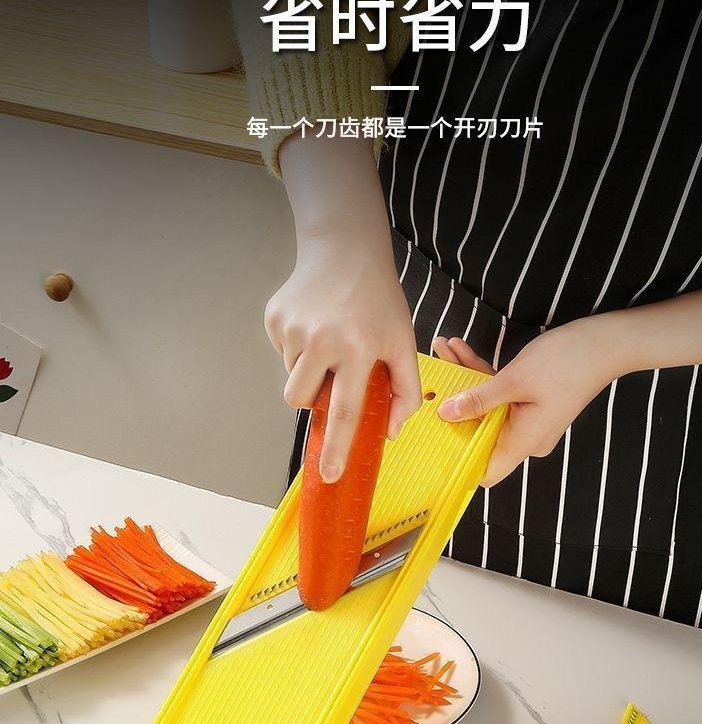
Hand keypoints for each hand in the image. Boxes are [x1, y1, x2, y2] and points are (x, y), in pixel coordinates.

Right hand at [267, 133, 420, 481]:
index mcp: (359, 348)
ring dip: (309, 370)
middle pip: (302, 399)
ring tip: (329, 341)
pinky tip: (316, 324)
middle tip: (332, 377)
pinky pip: (282, 353)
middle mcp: (323, 339)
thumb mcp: (403, 340)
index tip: (329, 474)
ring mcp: (294, 328)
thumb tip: (391, 433)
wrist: (344, 249)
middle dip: (313, 401)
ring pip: (291, 376)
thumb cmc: (379, 299)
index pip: (347, 409)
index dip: (338, 446)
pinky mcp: (275, 318)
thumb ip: (405, 390)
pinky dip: (299, 348)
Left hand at [434, 321, 617, 485]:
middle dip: (453, 402)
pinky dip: (482, 375)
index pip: (485, 471)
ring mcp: (529, 419)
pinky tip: (462, 350)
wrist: (605, 343)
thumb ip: (478, 400)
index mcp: (523, 442)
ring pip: (486, 407)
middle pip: (479, 431)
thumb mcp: (514, 380)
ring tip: (444, 348)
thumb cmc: (566, 363)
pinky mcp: (531, 401)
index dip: (459, 461)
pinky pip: (499, 394)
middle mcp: (526, 437)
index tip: (432, 439)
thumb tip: (446, 415)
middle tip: (433, 372)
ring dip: (465, 379)